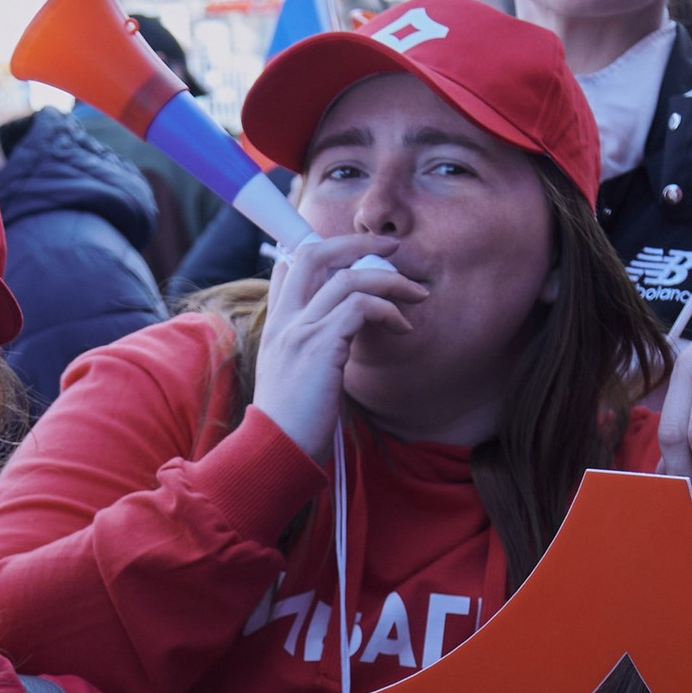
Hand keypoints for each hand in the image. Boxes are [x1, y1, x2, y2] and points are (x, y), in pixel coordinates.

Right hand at [251, 234, 425, 463]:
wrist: (276, 451)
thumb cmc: (291, 424)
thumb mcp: (292, 378)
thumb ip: (308, 350)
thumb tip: (338, 341)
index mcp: (276, 326)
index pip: (289, 267)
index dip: (322, 250)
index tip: (354, 254)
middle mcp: (284, 320)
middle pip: (315, 254)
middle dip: (358, 242)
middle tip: (391, 247)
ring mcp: (299, 329)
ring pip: (346, 277)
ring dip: (389, 279)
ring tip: (415, 293)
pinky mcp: (320, 345)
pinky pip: (360, 306)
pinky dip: (388, 309)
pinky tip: (403, 326)